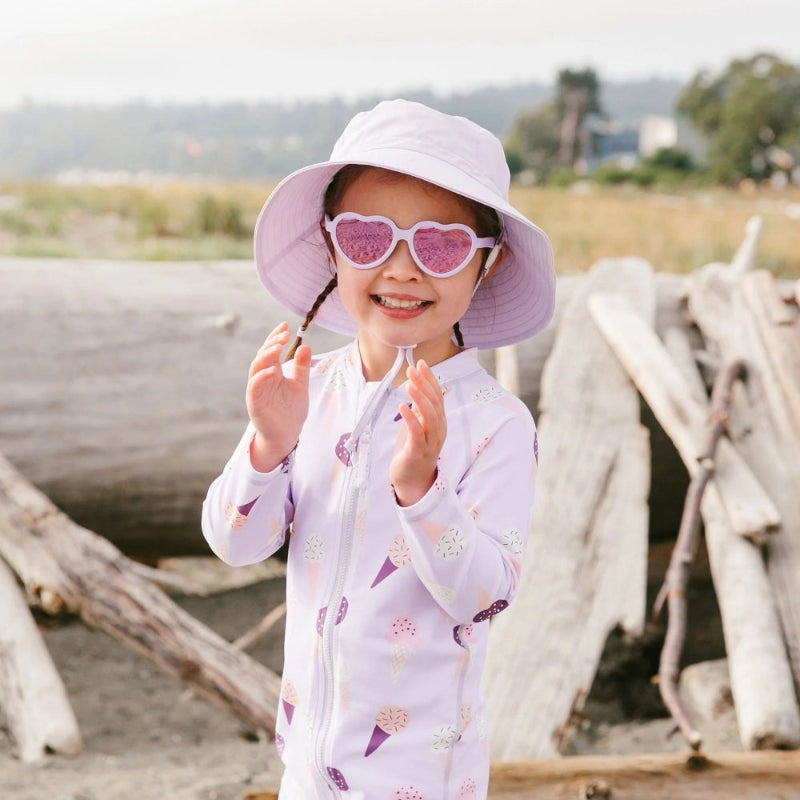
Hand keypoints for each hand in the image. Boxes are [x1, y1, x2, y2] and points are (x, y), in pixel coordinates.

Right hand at [246, 321, 310, 471]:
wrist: (286, 436)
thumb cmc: (291, 411)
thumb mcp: (300, 385)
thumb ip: (301, 367)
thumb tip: (305, 345)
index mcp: (272, 373)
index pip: (271, 350)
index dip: (276, 337)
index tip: (285, 324)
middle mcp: (262, 379)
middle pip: (262, 355)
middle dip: (271, 342)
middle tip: (283, 333)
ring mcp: (257, 390)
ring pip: (255, 368)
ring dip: (265, 355)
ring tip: (277, 346)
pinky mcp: (255, 403)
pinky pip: (255, 387)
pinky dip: (261, 377)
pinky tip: (272, 370)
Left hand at [390, 360, 445, 505]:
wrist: (412, 481)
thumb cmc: (413, 451)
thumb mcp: (417, 425)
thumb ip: (419, 408)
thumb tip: (418, 386)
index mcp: (438, 422)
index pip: (437, 396)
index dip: (430, 379)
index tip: (421, 363)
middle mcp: (438, 430)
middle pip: (435, 403)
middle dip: (424, 384)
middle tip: (413, 369)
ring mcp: (430, 442)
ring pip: (429, 416)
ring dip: (419, 398)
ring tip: (409, 384)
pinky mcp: (418, 452)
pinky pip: (417, 433)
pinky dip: (411, 419)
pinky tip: (402, 406)